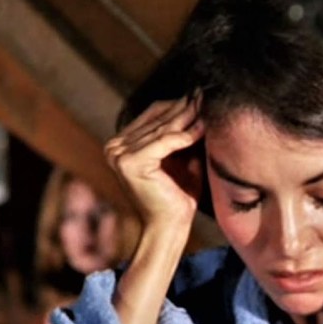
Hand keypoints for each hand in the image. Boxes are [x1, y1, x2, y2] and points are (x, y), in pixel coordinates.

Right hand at [104, 96, 204, 227]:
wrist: (168, 227)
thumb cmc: (177, 194)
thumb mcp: (179, 157)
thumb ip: (182, 133)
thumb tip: (199, 101)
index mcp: (119, 144)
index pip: (153, 114)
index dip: (179, 105)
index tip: (202, 96)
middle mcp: (114, 147)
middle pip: (157, 120)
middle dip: (185, 108)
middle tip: (208, 96)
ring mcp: (118, 155)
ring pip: (162, 129)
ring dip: (188, 118)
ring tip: (209, 109)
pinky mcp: (130, 163)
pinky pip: (164, 142)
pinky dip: (185, 136)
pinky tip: (202, 129)